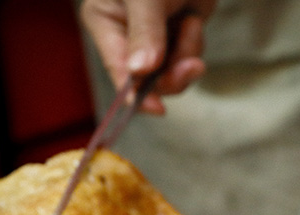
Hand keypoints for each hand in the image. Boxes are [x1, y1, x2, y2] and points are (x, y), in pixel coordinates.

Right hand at [80, 0, 216, 113]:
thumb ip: (145, 32)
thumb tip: (140, 71)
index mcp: (105, 22)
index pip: (117, 69)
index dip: (136, 93)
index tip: (156, 108)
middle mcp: (125, 37)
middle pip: (147, 80)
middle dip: (173, 75)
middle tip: (194, 65)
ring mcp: (152, 40)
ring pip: (171, 74)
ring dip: (187, 56)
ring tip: (190, 23)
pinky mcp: (174, 38)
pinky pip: (186, 59)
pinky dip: (194, 45)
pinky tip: (192, 20)